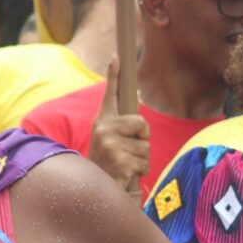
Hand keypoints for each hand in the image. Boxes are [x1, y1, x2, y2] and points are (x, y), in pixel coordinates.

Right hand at [87, 56, 149, 193]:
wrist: (96, 185)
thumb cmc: (109, 160)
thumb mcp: (111, 138)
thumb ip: (123, 123)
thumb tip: (136, 97)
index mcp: (103, 120)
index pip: (109, 93)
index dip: (113, 75)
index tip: (117, 57)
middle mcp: (103, 128)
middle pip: (142, 123)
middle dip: (142, 139)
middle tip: (127, 150)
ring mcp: (110, 144)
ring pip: (146, 147)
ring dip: (141, 159)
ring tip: (124, 163)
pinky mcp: (119, 160)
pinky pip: (145, 162)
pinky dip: (140, 171)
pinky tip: (125, 173)